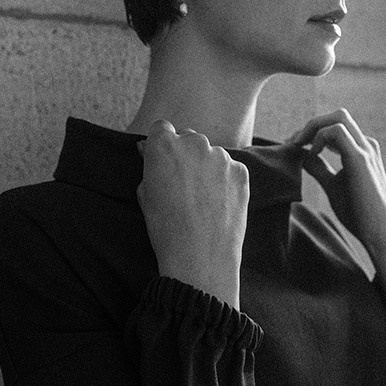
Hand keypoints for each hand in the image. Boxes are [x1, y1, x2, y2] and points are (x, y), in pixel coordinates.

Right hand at [137, 120, 248, 309]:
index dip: (161, 145)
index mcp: (164, 145)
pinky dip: (225, 180)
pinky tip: (219, 203)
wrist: (200, 257)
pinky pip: (231, 168)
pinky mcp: (241, 172)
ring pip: (212, 154)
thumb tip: (147, 151)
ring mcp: (220, 157)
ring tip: (203, 199)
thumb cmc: (166, 229)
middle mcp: (194, 143)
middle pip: (189, 138)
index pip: (162, 128)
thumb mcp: (145, 195)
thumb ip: (149, 167)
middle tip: (184, 183)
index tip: (162, 160)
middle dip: (185, 154)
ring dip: (207, 167)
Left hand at [286, 109, 385, 299]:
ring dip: (312, 127)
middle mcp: (365, 145)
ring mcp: (365, 149)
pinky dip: (319, 138)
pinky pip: (337, 131)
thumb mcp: (333, 186)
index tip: (292, 147)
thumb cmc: (360, 213)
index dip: (310, 132)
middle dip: (310, 125)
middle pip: (336, 115)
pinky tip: (311, 154)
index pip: (335, 127)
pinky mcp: (360, 159)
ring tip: (297, 146)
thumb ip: (320, 169)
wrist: (380, 233)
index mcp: (361, 150)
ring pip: (338, 117)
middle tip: (291, 143)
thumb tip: (302, 156)